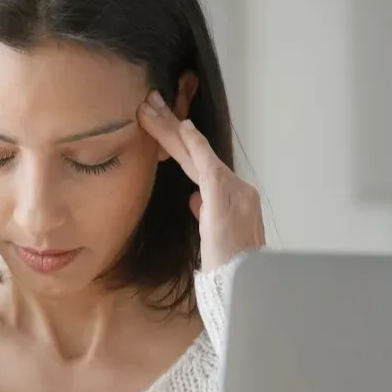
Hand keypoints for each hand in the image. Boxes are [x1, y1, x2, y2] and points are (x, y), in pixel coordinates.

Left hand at [137, 90, 264, 271]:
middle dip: (172, 127)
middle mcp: (239, 190)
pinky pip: (206, 164)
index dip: (182, 145)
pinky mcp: (225, 197)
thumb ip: (207, 214)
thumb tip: (196, 200)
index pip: (202, 165)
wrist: (242, 288)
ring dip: (171, 130)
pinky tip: (181, 126)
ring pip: (197, 153)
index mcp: (236, 199)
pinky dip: (193, 144)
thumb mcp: (215, 239)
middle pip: (199, 153)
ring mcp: (235, 191)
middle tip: (150, 103)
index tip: (165, 127)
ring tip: (149, 108)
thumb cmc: (229, 272)